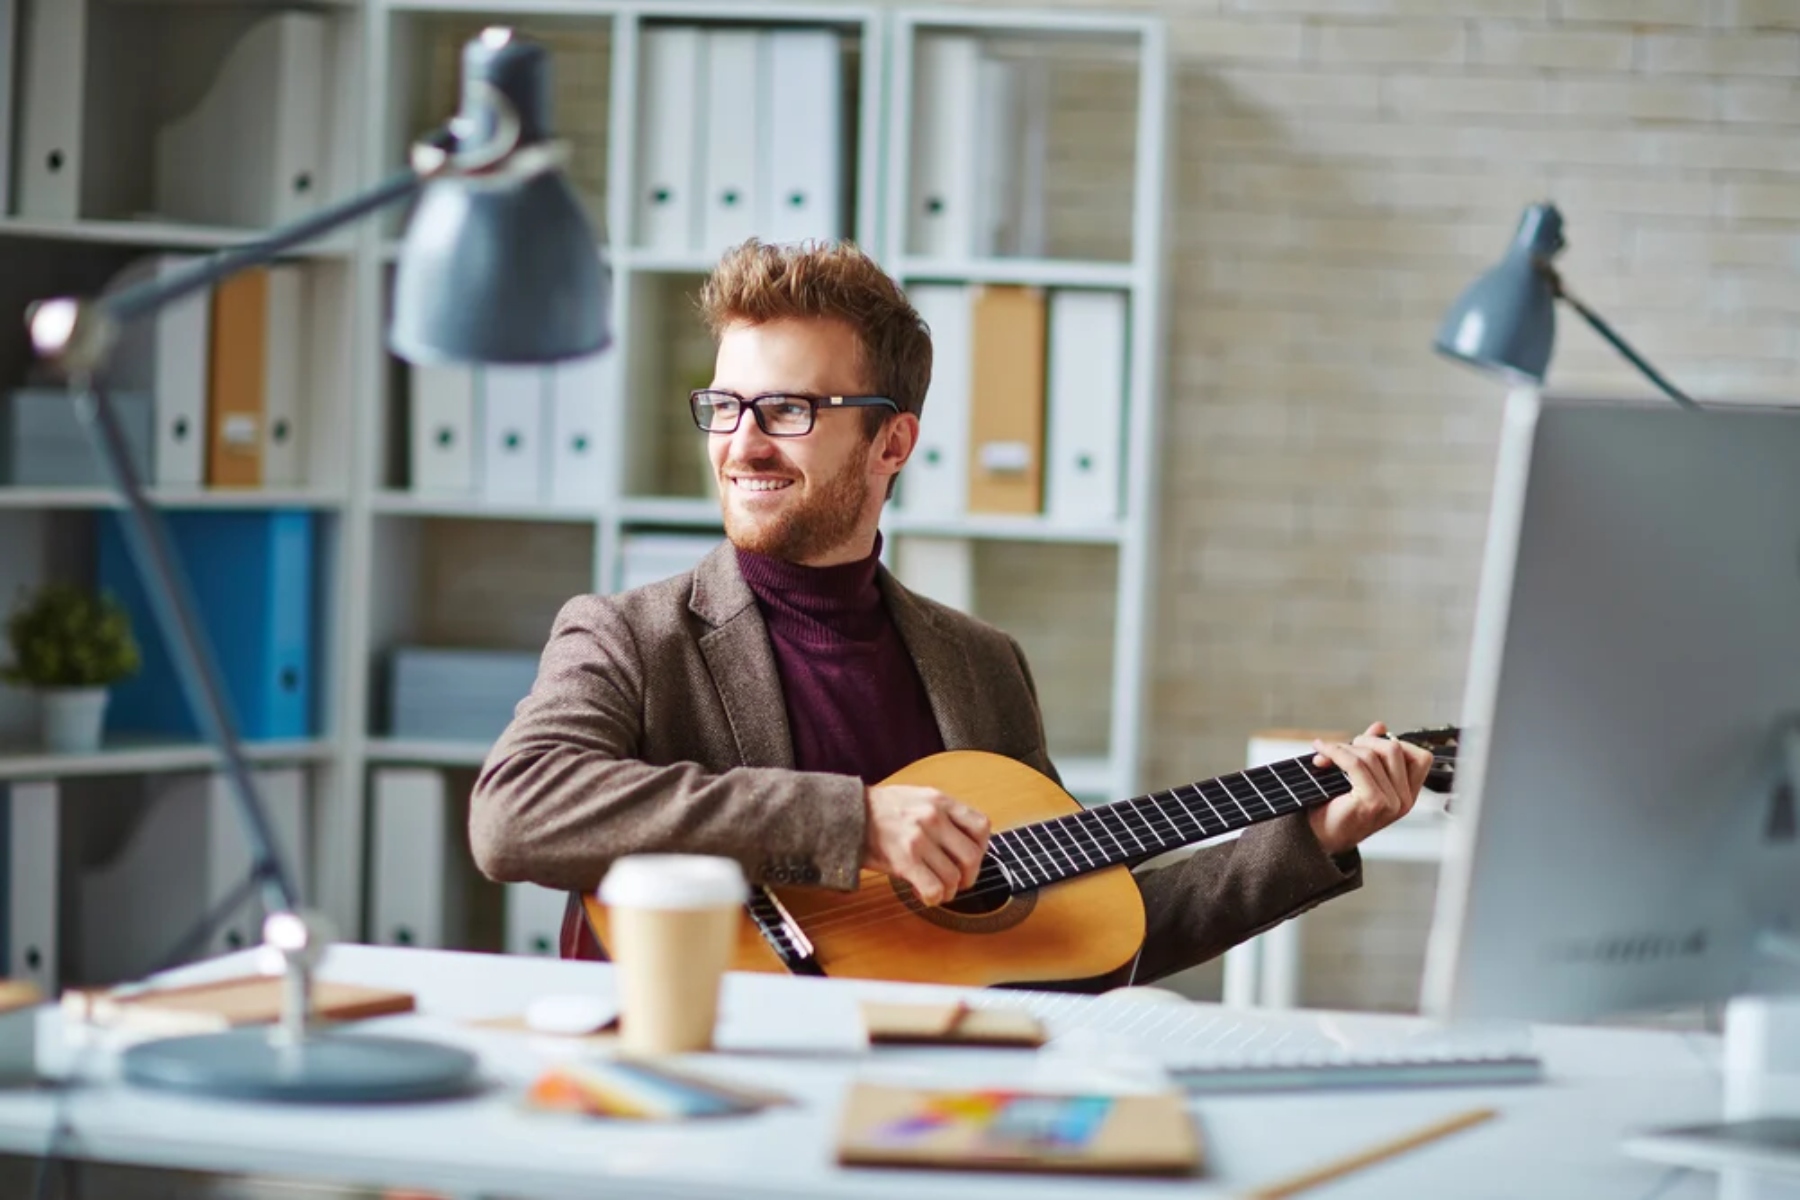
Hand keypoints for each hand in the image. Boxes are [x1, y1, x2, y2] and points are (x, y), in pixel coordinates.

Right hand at [863, 785, 990, 905]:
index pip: (982, 826)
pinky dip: (933, 898)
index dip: (982, 848)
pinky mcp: (904, 859)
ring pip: (954, 877)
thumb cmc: (881, 810)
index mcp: (940, 801)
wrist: (847, 813)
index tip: (969, 858)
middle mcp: (933, 817)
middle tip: (958, 882)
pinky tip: (923, 894)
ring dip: (949, 891)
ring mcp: (919, 838)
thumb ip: (943, 814)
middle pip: (973, 857)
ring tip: (937, 889)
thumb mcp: (918, 798)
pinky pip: (934, 888)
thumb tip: (964, 842)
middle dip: (969, 877)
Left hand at [1306, 722, 1432, 856]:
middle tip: (1342, 748)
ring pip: (1372, 755)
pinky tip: (1321, 754)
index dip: (1395, 742)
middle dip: (1365, 741)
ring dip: (1343, 748)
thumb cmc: (1338, 811)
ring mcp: (1391, 803)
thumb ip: (1373, 753)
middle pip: (1394, 749)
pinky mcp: (1373, 802)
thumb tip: (1380, 726)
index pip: (1420, 758)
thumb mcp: (1360, 777)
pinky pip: (1356, 763)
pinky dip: (1335, 752)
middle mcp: (1404, 801)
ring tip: (1326, 754)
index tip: (1368, 744)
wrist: (1319, 839)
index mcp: (1408, 795)